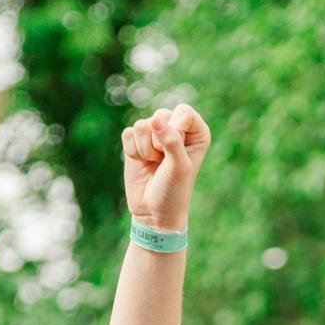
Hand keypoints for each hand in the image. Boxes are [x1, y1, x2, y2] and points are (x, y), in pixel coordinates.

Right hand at [122, 103, 210, 232]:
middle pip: (161, 115)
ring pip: (142, 125)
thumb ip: (171, 141)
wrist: (154, 212)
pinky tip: (142, 164)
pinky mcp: (135, 140)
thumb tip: (155, 120)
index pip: (183, 112)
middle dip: (158, 142)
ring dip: (145, 150)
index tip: (176, 153)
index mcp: (196, 132)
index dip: (176, 130)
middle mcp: (176, 128)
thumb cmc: (174, 191)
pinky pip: (128, 133)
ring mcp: (154, 133)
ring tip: (154, 165)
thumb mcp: (179, 167)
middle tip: (164, 162)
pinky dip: (133, 152)